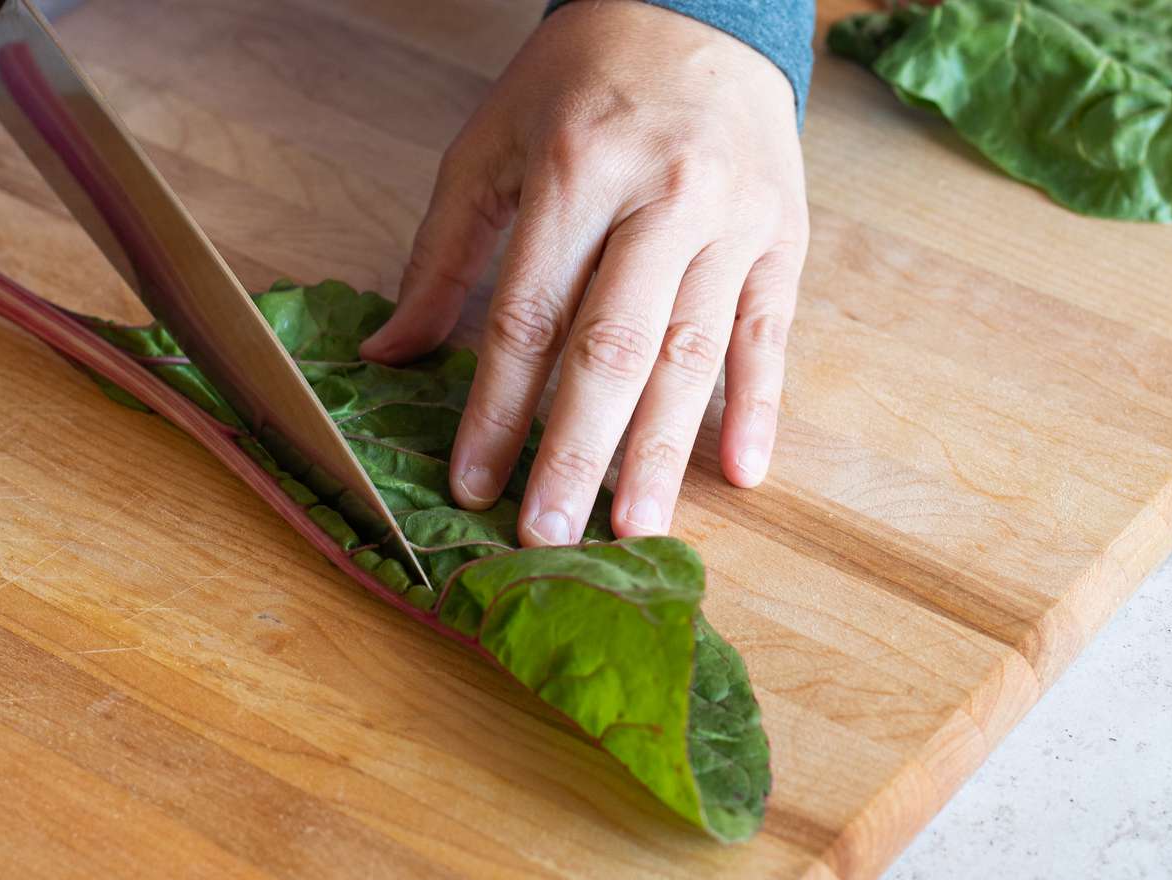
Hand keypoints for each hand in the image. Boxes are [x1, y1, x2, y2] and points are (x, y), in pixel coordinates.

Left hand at [360, 1, 807, 544]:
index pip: (528, 316)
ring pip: (694, 354)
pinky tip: (741, 474)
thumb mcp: (490, 147)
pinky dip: (759, 407)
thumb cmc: (578, 86)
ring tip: (636, 530)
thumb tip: (388, 356)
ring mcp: (733, 220)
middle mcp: (663, 197)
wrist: (697, 10)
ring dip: (662, 451)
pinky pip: (769, 334)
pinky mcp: (783, 239)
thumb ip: (443, 255)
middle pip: (614, 348)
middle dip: (576, 453)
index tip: (475, 485)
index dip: (498, 409)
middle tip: (549, 536)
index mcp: (574, 171)